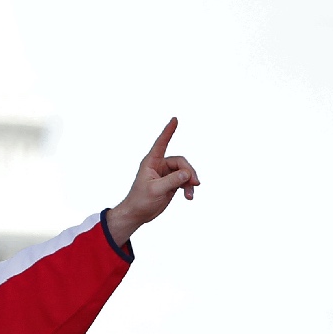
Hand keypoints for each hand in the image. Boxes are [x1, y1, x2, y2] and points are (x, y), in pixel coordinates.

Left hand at [106, 117, 198, 247]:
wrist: (137, 214)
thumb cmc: (140, 200)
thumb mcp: (155, 190)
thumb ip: (172, 181)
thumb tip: (187, 173)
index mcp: (151, 162)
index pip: (161, 143)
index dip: (168, 131)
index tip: (174, 119)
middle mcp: (159, 165)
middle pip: (180, 162)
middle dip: (189, 172)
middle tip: (194, 183)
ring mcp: (166, 174)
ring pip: (185, 172)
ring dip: (190, 182)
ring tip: (190, 193)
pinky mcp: (171, 183)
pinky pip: (184, 181)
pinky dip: (188, 188)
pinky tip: (189, 197)